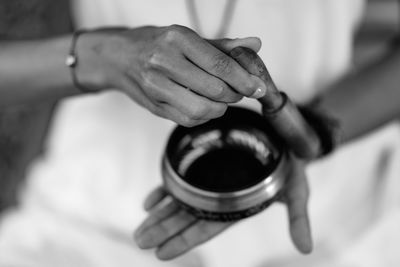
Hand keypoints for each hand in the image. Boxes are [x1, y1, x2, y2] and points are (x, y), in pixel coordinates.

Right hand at [75, 25, 266, 126]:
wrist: (118, 58)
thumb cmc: (156, 44)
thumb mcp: (187, 37)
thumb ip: (222, 45)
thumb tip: (255, 44)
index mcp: (176, 39)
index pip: (219, 64)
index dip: (244, 79)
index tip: (259, 88)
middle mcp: (164, 62)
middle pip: (214, 89)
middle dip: (235, 95)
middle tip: (241, 91)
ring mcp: (156, 87)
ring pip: (202, 109)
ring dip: (220, 108)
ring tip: (222, 98)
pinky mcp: (154, 107)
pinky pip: (188, 119)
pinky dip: (204, 116)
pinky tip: (205, 105)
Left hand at [134, 156, 311, 259]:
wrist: (285, 137)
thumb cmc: (290, 165)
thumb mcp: (297, 191)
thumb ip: (297, 218)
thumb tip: (305, 250)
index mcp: (238, 207)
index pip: (208, 228)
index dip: (185, 241)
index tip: (162, 254)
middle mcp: (221, 198)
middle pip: (188, 217)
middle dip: (164, 229)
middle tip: (140, 241)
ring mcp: (211, 182)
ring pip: (181, 201)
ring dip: (160, 214)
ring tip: (141, 226)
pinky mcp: (206, 164)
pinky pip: (182, 181)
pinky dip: (165, 191)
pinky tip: (149, 201)